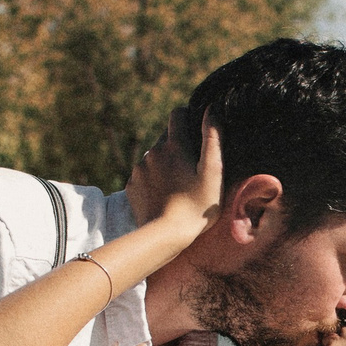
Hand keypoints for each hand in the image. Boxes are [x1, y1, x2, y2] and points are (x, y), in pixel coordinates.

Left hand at [126, 109, 225, 233]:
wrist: (165, 235)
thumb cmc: (197, 206)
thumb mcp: (213, 172)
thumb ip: (213, 139)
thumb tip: (212, 109)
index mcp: (174, 146)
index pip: (177, 114)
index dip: (188, 117)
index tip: (196, 129)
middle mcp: (153, 152)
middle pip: (165, 138)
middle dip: (177, 145)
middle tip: (191, 168)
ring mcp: (139, 169)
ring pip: (154, 157)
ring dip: (164, 164)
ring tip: (178, 185)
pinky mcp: (131, 186)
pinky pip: (143, 175)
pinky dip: (153, 180)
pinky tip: (164, 195)